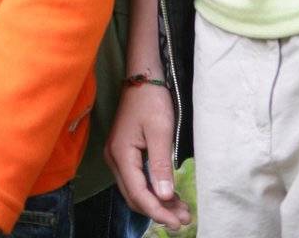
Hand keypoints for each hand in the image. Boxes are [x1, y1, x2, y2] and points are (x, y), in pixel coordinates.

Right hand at [104, 83, 190, 232]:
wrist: (143, 77)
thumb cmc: (151, 100)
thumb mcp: (160, 132)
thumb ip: (161, 165)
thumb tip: (164, 197)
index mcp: (120, 154)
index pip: (138, 193)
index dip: (158, 211)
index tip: (178, 222)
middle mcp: (114, 158)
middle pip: (135, 196)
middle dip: (159, 211)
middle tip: (184, 219)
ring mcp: (118, 156)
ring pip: (136, 190)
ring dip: (158, 202)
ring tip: (182, 211)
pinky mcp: (125, 153)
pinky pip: (137, 179)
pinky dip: (154, 190)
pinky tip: (171, 195)